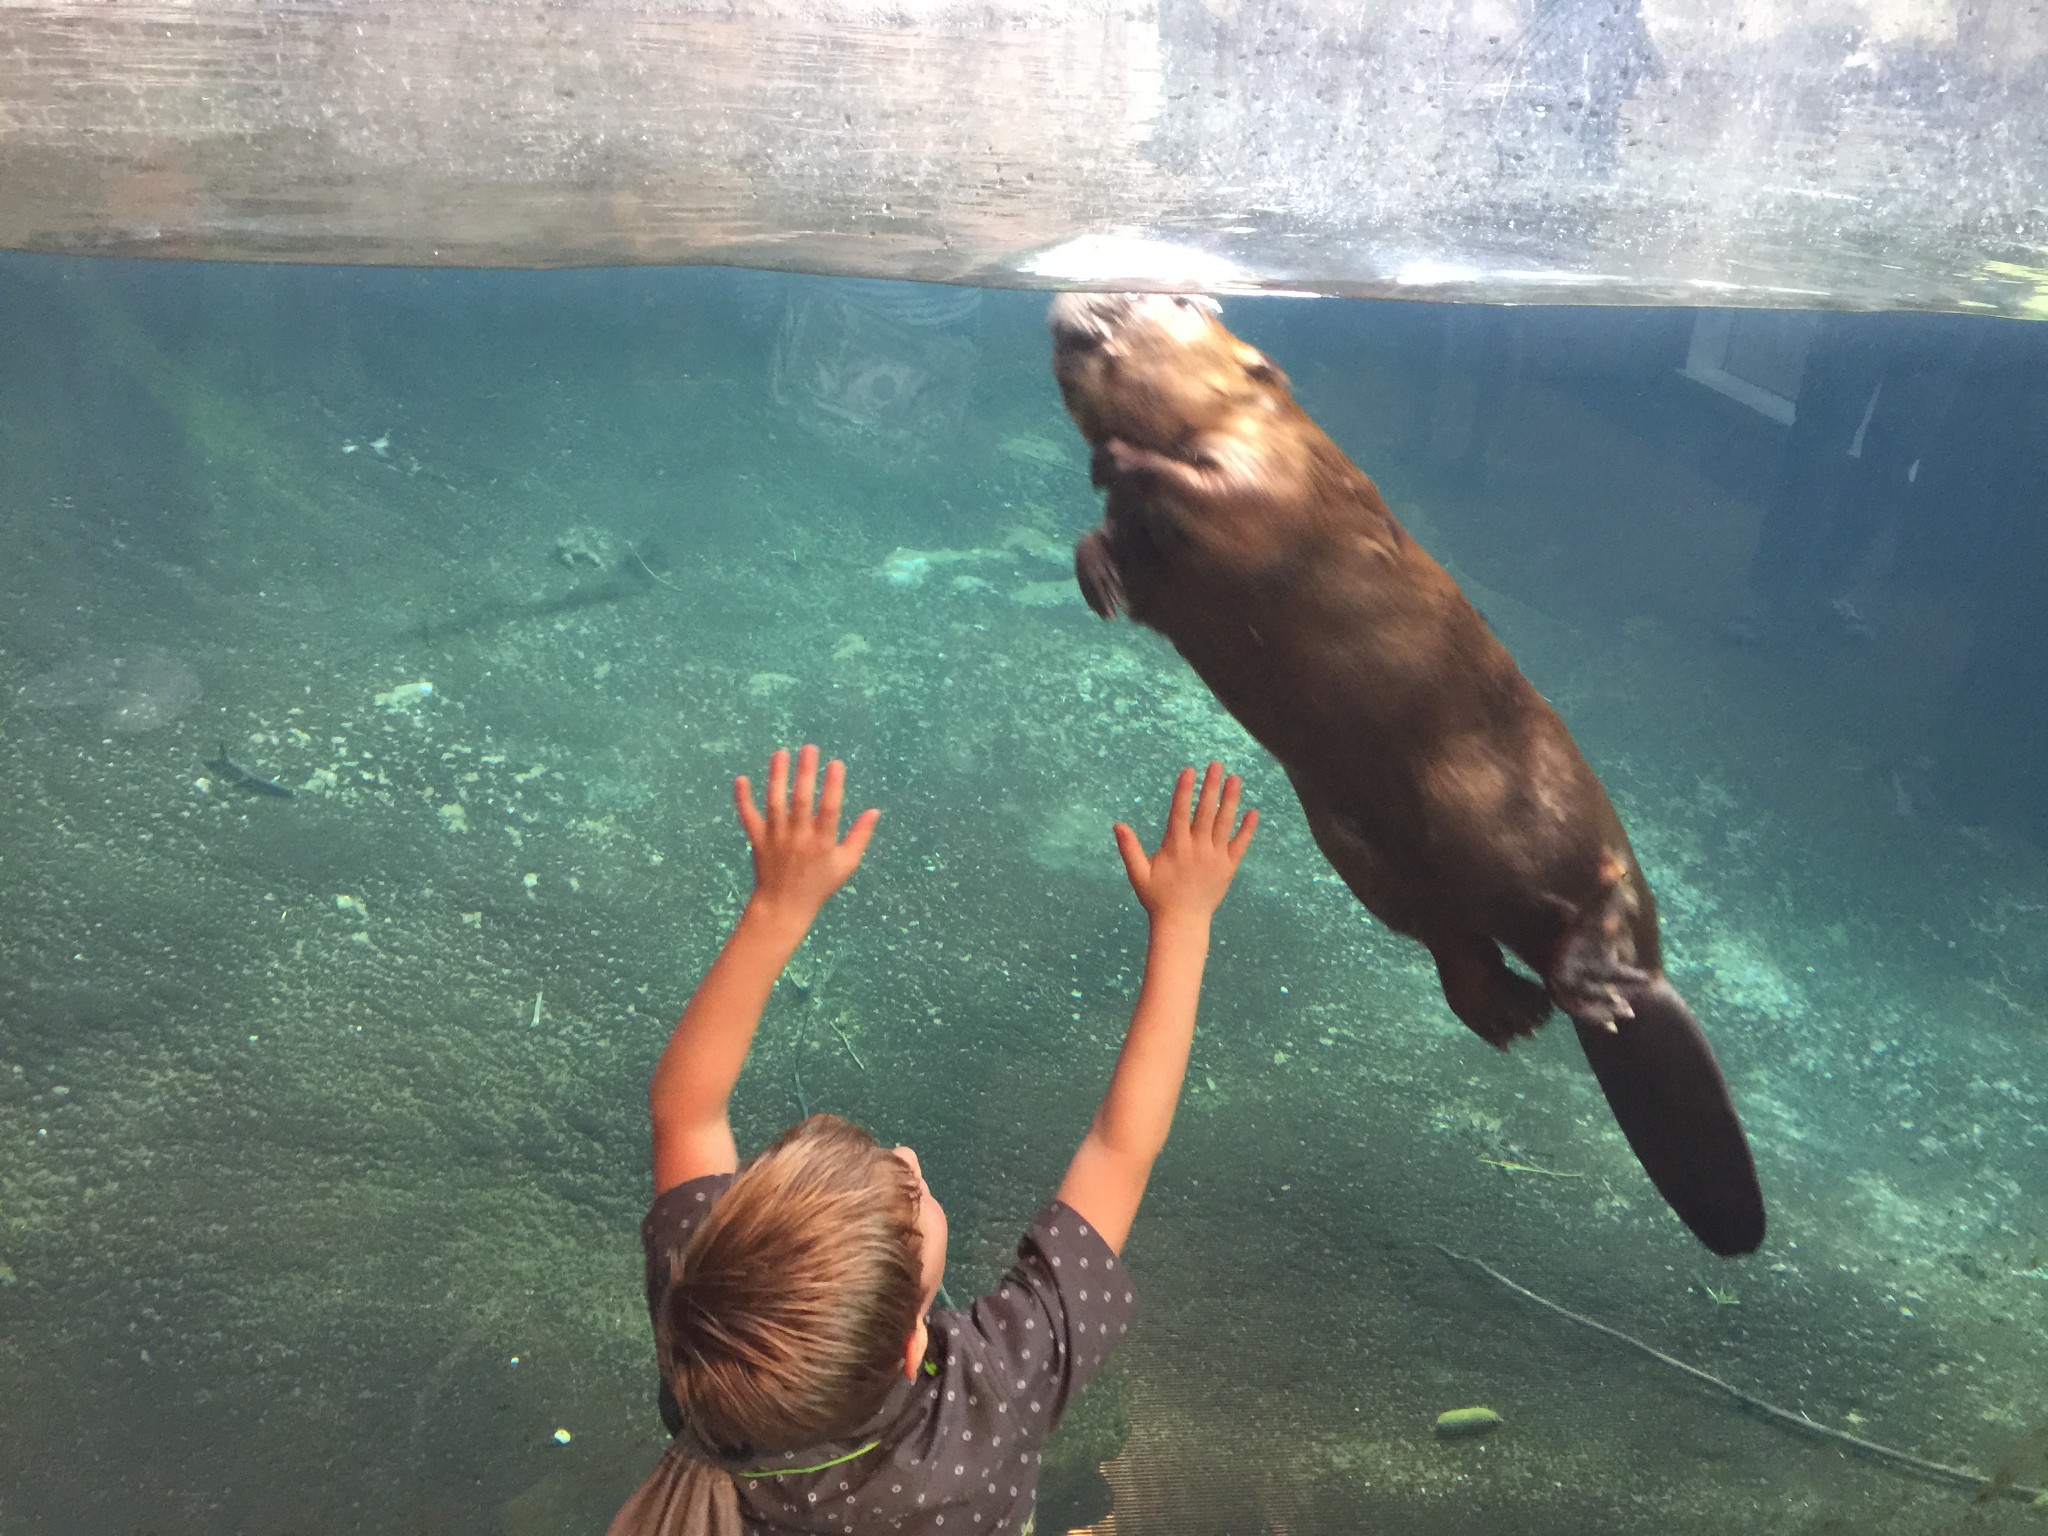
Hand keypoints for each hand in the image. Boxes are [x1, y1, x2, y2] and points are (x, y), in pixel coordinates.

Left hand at [734, 745, 879, 925]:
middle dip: (805, 773)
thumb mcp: (846, 865)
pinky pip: (748, 818)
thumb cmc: (819, 885)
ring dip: (777, 777)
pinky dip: (743, 799)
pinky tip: (741, 779)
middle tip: (809, 748)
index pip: (829, 809)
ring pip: (775, 803)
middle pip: (801, 800)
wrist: (783, 906)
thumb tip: (874, 811)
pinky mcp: (758, 841)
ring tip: (781, 753)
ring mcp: (776, 839)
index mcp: (822, 843)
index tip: (835, 763)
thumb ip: (860, 837)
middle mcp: (798, 838)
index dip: (833, 786)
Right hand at [1113, 763, 1257, 920]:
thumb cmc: (1157, 898)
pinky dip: (1247, 829)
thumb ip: (1129, 848)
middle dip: (1211, 786)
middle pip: (1206, 811)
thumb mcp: (1138, 873)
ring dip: (1231, 799)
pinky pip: (1240, 845)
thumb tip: (1117, 825)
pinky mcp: (1228, 868)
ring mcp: (1215, 858)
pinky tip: (1253, 812)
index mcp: (1175, 847)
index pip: (1180, 811)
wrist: (1182, 922)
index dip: (1185, 790)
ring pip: (1225, 823)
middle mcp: (1197, 849)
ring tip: (1235, 779)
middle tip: (1216, 765)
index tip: (1189, 770)